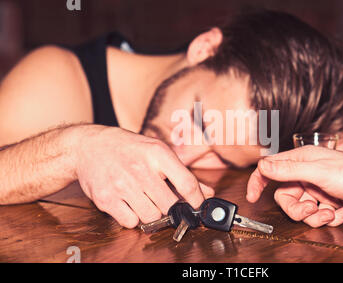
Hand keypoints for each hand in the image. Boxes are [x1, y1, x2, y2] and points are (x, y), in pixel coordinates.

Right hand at [73, 125, 213, 227]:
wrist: (88, 146)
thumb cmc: (129, 149)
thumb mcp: (157, 152)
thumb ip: (183, 174)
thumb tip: (207, 193)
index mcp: (157, 154)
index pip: (187, 183)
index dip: (197, 200)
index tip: (198, 206)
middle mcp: (140, 169)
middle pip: (170, 205)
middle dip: (171, 208)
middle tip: (164, 202)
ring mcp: (122, 185)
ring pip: (151, 216)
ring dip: (151, 213)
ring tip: (144, 200)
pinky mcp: (106, 198)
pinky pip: (130, 222)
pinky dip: (132, 217)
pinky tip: (129, 203)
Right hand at [247, 146, 342, 227]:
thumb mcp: (319, 171)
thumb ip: (288, 169)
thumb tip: (263, 165)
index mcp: (301, 160)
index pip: (270, 169)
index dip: (258, 181)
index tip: (253, 196)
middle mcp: (307, 173)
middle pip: (285, 196)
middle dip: (297, 209)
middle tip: (311, 210)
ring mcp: (318, 188)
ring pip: (302, 209)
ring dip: (316, 216)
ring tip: (331, 211)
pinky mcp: (329, 200)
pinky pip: (318, 214)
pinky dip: (330, 216)